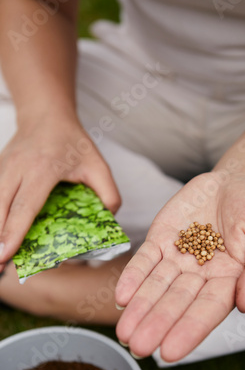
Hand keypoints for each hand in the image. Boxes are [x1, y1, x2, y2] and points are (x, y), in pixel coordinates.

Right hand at [0, 115, 120, 269]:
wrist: (45, 115)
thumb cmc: (73, 142)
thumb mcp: (98, 164)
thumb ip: (109, 193)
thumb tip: (108, 220)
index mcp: (43, 168)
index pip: (26, 205)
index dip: (14, 232)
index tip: (5, 254)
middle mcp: (18, 168)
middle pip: (0, 207)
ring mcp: (3, 168)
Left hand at [115, 170, 244, 361]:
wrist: (237, 181)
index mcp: (229, 281)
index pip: (208, 310)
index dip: (189, 330)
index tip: (170, 352)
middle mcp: (200, 276)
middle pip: (176, 303)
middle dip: (157, 324)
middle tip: (139, 348)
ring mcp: (178, 259)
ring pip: (156, 287)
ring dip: (140, 308)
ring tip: (124, 332)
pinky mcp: (161, 240)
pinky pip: (145, 260)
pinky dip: (133, 277)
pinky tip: (121, 296)